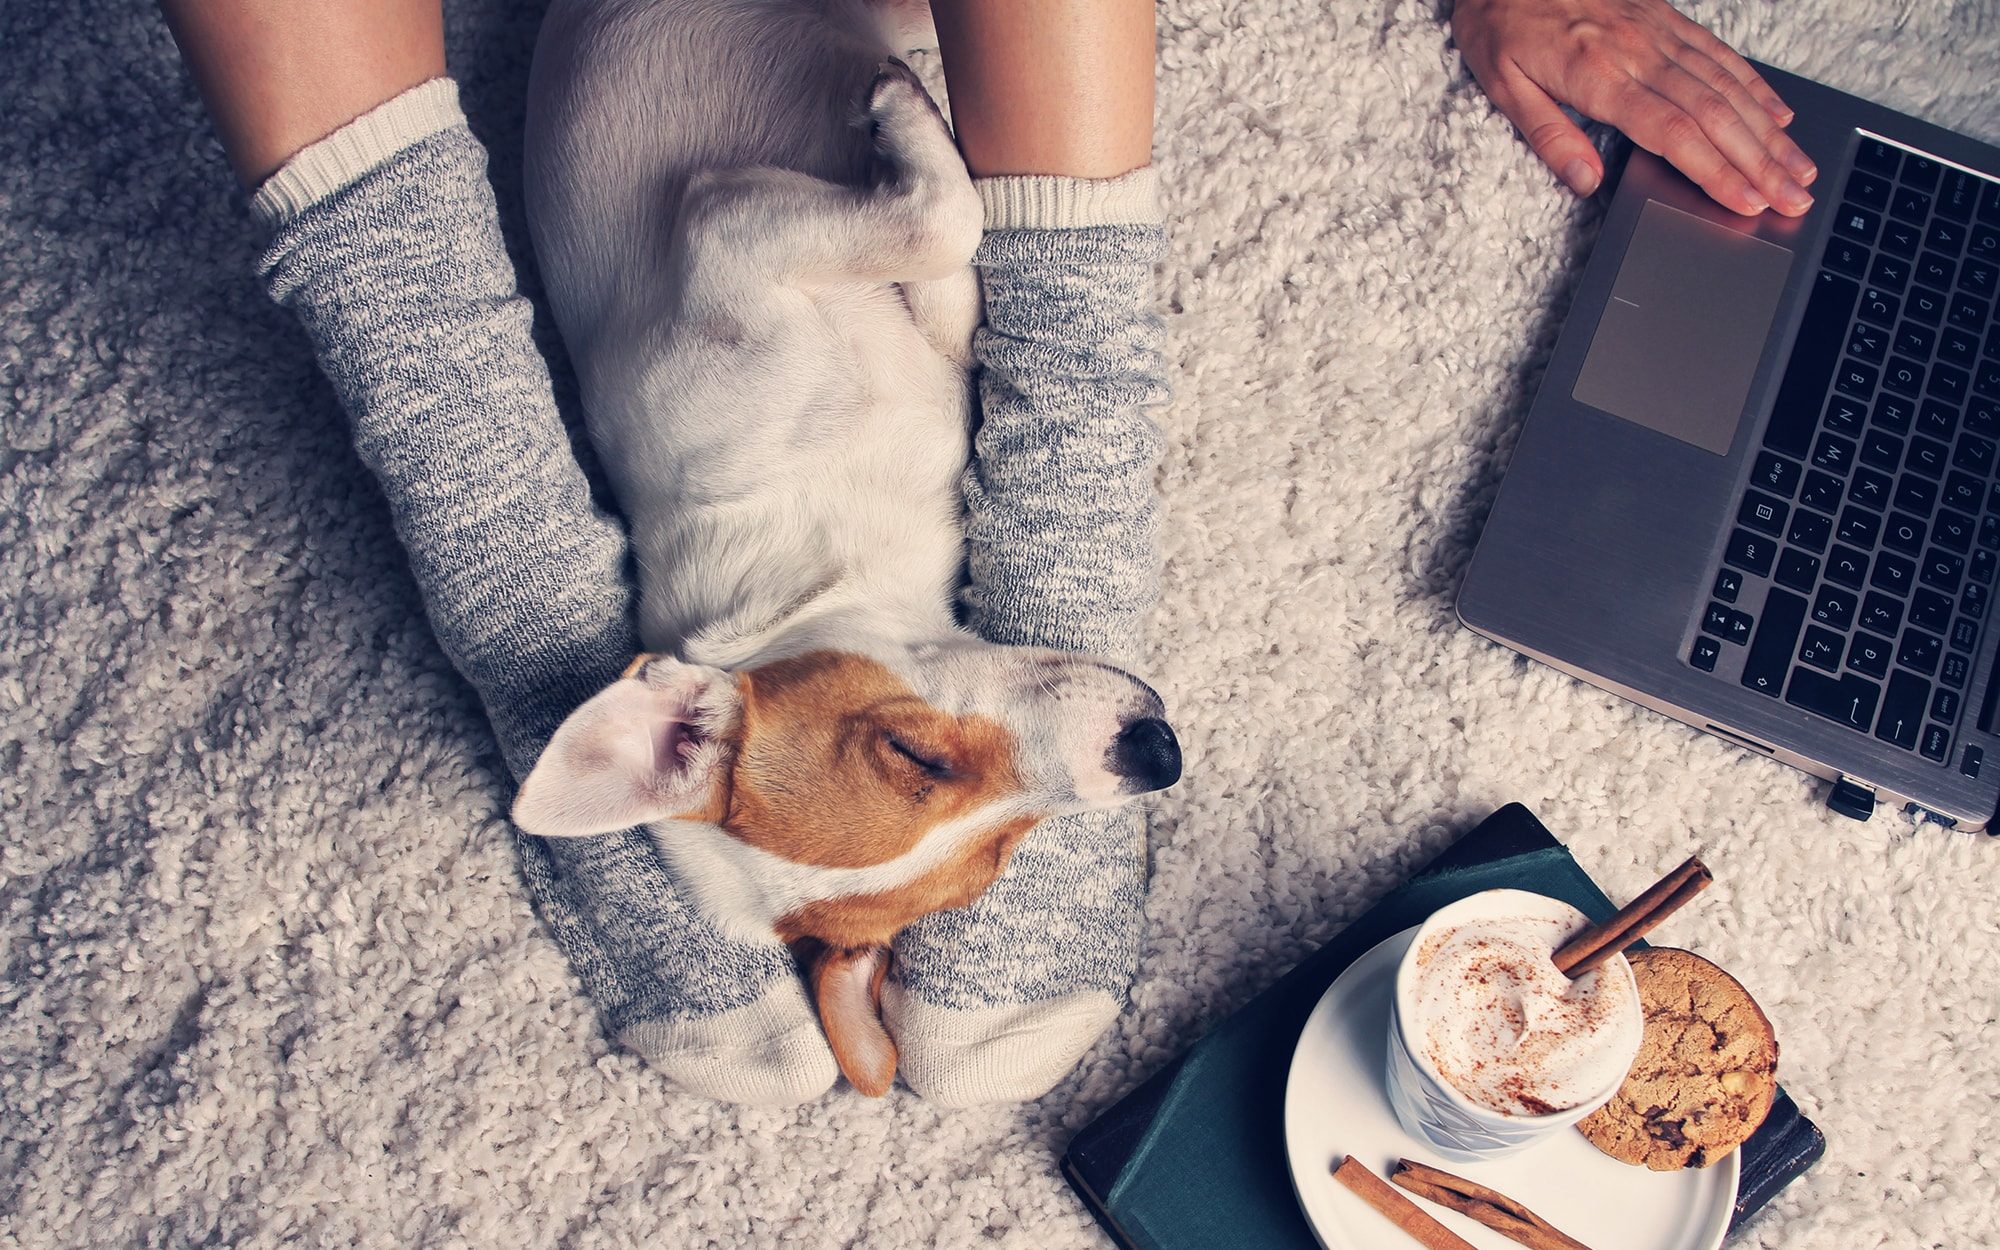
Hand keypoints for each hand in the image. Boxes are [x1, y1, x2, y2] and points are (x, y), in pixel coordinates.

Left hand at [1451, 0, 1816, 216]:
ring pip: (1727, 86)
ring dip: (1768, 131)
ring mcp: (1658, 31)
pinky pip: (1719, 53)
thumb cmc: (1501, 22)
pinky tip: (1777, 114)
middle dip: (1760, 162)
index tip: (1748, 201)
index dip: (1717, 170)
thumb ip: (1549, 136)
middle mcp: (1640, 51)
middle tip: (1795, 199)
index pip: (1674, 133)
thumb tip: (1585, 182)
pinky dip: (1754, 86)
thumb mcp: (1503, 86)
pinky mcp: (1665, 17)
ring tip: (1799, 168)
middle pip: (1715, 115)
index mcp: (1600, 75)